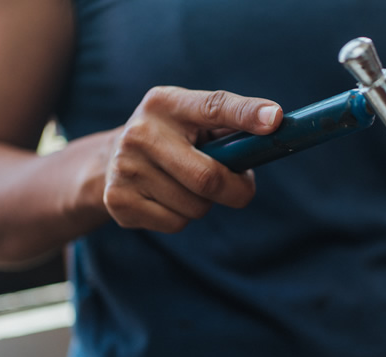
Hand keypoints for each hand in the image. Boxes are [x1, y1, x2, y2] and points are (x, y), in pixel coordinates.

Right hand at [104, 86, 281, 231]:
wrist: (109, 161)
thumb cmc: (172, 140)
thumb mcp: (192, 122)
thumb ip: (229, 128)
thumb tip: (275, 130)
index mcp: (166, 103)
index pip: (214, 106)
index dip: (246, 114)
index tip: (276, 120)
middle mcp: (141, 132)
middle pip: (208, 178)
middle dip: (237, 190)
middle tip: (242, 188)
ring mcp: (126, 168)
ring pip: (196, 206)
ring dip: (205, 203)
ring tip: (188, 186)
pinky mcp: (119, 201)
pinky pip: (176, 223)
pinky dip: (182, 218)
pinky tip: (167, 200)